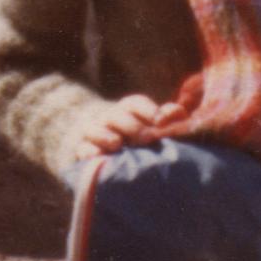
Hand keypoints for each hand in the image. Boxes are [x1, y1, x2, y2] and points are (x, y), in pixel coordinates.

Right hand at [67, 93, 186, 162]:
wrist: (97, 146)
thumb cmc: (132, 136)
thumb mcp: (149, 125)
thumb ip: (164, 118)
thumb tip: (179, 113)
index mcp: (126, 110)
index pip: (135, 104)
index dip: (148, 110)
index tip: (161, 121)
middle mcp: (108, 118)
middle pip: (116, 115)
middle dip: (132, 125)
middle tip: (147, 137)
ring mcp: (92, 133)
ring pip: (94, 129)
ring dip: (105, 135)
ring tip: (117, 143)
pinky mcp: (81, 151)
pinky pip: (82, 149)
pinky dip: (88, 152)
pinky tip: (97, 157)